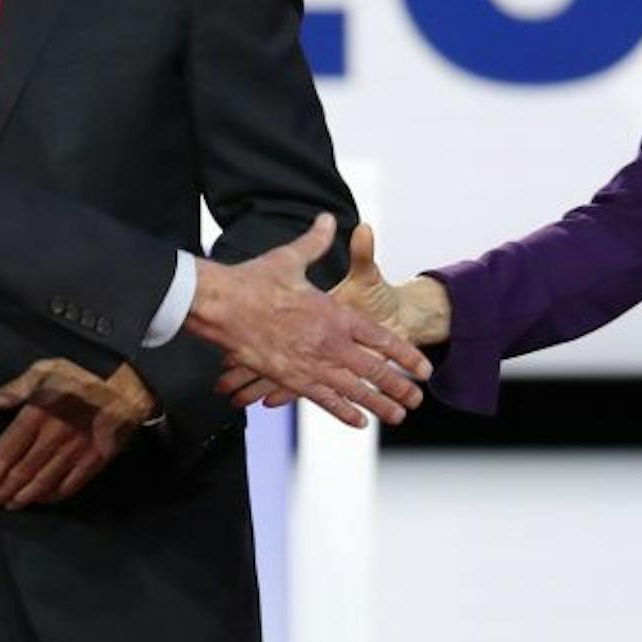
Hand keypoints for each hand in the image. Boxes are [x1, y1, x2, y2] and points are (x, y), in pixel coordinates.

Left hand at [0, 358, 154, 509]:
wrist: (125, 385)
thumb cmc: (80, 374)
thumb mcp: (43, 371)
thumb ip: (11, 391)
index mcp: (39, 412)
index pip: (10, 447)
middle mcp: (55, 436)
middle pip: (23, 469)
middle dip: (4, 488)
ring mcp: (76, 451)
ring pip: (44, 482)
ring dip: (24, 496)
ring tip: (11, 504)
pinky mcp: (95, 461)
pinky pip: (69, 485)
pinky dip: (52, 496)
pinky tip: (41, 499)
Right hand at [185, 214, 429, 428]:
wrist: (219, 304)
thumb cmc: (253, 281)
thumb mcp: (290, 258)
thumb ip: (315, 242)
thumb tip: (326, 220)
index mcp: (334, 313)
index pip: (380, 338)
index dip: (404, 354)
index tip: (422, 367)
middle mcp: (328, 342)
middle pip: (373, 370)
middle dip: (398, 386)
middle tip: (416, 400)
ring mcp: (310, 363)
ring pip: (353, 390)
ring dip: (377, 404)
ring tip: (396, 416)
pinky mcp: (290, 378)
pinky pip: (323, 399)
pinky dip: (342, 411)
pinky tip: (358, 421)